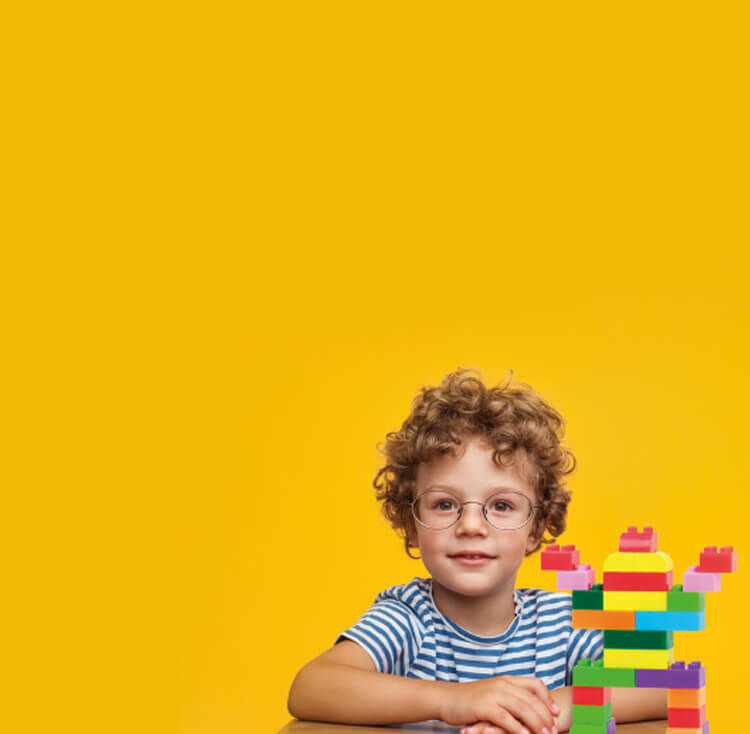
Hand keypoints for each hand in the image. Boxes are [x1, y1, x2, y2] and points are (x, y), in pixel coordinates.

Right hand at [439, 675, 559, 733]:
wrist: (448, 698)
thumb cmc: (471, 699)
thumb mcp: (493, 692)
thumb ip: (510, 697)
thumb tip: (528, 708)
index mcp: (507, 680)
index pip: (535, 684)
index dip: (548, 698)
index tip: (555, 712)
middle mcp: (503, 684)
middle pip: (532, 698)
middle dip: (546, 716)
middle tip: (554, 730)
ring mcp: (494, 694)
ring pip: (522, 708)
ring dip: (536, 723)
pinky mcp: (484, 706)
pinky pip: (506, 718)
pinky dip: (517, 729)